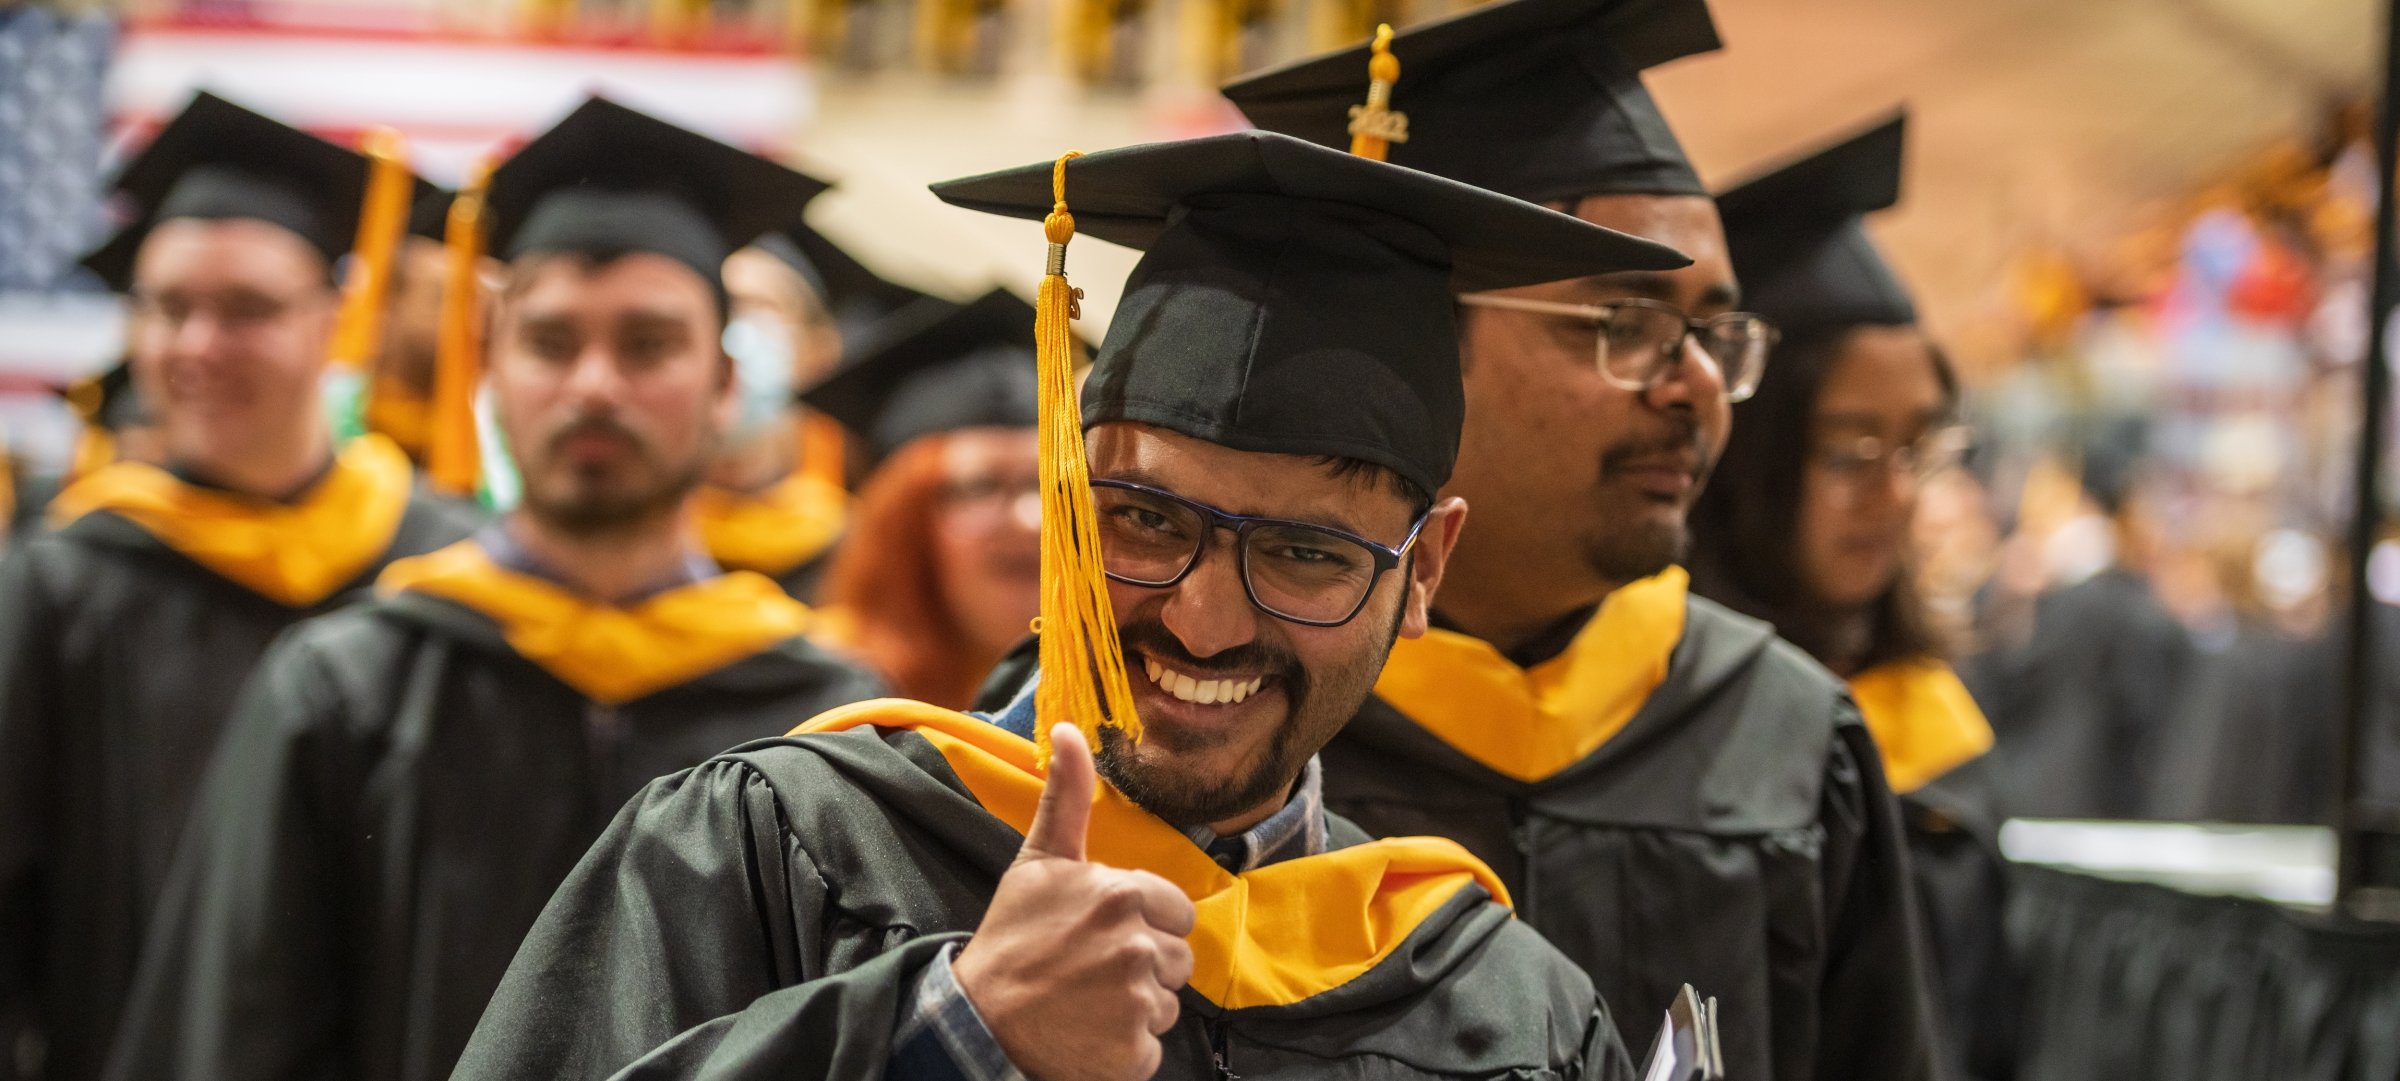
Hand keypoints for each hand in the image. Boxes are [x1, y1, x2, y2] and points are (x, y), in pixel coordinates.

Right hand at [954, 724, 1197, 1080]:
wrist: (980, 1020)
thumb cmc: (1012, 937)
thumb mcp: (1038, 861)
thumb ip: (1067, 798)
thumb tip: (1071, 728)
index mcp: (1122, 894)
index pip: (1177, 912)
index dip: (1144, 923)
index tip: (1101, 932)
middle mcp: (1136, 946)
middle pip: (1179, 958)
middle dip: (1144, 965)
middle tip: (1091, 968)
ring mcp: (1136, 1002)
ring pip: (1168, 1002)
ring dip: (1137, 1006)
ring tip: (1089, 1001)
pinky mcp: (1134, 1052)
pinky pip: (1154, 1046)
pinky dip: (1127, 1046)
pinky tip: (1091, 1032)